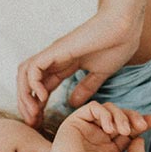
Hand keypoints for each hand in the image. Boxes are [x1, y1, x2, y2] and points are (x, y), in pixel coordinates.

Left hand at [17, 9, 143, 126]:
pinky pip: (33, 67)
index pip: (42, 87)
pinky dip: (33, 83)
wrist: (125, 28)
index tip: (40, 123)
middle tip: (33, 123)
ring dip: (25, 95)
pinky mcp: (56, 50)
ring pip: (25, 74)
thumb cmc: (116, 46)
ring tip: (34, 113)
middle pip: (28, 82)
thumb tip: (72, 102)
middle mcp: (54, 59)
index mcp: (64, 64)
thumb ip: (86, 87)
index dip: (38, 106)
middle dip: (27, 104)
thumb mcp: (99, 73)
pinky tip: (42, 97)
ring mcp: (54, 54)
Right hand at [44, 102, 150, 151]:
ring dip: (120, 116)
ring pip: (108, 109)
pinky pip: (92, 107)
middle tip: (142, 125)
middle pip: (120, 117)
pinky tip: (109, 128)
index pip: (127, 131)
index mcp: (108, 151)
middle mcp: (97, 139)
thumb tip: (139, 138)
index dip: (141, 123)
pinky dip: (105, 113)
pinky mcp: (74, 123)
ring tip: (124, 131)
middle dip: (133, 117)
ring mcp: (86, 130)